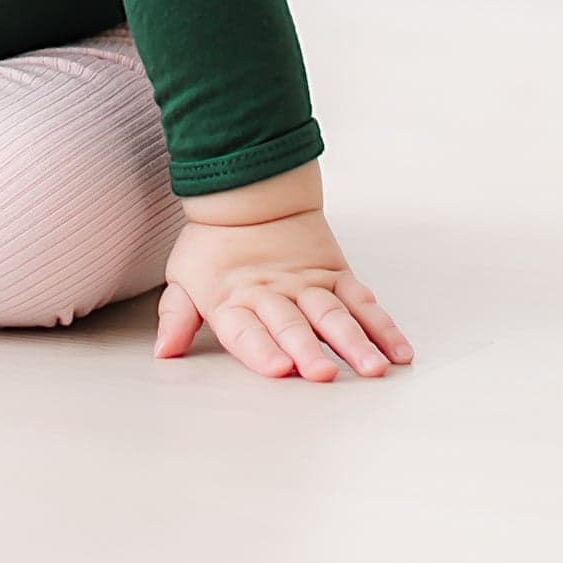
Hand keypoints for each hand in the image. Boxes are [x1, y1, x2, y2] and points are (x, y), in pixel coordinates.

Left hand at [154, 205, 413, 382]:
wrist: (250, 188)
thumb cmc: (214, 243)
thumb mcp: (184, 275)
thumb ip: (176, 317)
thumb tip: (163, 352)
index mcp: (234, 299)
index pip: (247, 329)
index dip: (262, 349)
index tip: (278, 370)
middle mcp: (273, 293)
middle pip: (293, 325)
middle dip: (308, 350)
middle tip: (323, 374)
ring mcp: (308, 284)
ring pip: (335, 315)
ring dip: (355, 343)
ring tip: (373, 368)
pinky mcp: (336, 273)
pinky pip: (363, 301)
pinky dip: (383, 327)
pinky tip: (398, 352)